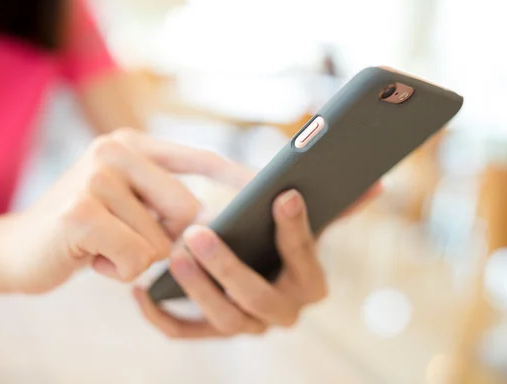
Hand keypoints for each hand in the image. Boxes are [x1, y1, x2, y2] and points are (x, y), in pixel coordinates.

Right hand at [0, 129, 251, 293]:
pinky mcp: (82, 212)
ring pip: (162, 242)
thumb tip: (217, 220)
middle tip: (123, 235)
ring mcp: (97, 177)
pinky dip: (117, 269)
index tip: (270, 187)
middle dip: (165, 237)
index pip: (198, 158)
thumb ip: (165, 202)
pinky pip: (137, 259)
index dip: (235, 176)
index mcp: (131, 144)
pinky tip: (89, 257)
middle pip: (188, 209)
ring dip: (135, 256)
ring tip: (100, 245)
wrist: (14, 249)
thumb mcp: (126, 205)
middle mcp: (114, 149)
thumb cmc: (81, 231)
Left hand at [133, 183, 380, 338]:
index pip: (306, 261)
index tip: (284, 195)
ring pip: (223, 320)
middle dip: (229, 268)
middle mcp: (282, 313)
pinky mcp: (211, 331)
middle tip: (199, 233)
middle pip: (258, 299)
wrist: (252, 270)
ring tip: (173, 254)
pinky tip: (140, 290)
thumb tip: (377, 185)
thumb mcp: (306, 223)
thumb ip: (337, 207)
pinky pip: (184, 333)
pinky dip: (161, 316)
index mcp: (310, 285)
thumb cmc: (278, 241)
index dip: (297, 231)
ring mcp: (246, 326)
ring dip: (196, 290)